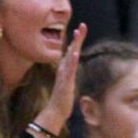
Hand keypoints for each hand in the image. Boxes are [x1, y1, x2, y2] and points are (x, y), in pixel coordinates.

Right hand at [34, 23, 87, 137]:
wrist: (55, 111)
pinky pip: (68, 70)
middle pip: (71, 50)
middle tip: (82, 26)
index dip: (76, 40)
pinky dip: (71, 61)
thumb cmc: (62, 99)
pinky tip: (74, 53)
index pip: (72, 51)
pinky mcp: (65, 82)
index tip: (81, 29)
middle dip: (77, 38)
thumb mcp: (68, 84)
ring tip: (78, 34)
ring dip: (74, 45)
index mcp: (65, 69)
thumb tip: (71, 69)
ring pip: (69, 57)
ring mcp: (64, 75)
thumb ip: (69, 75)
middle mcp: (63, 69)